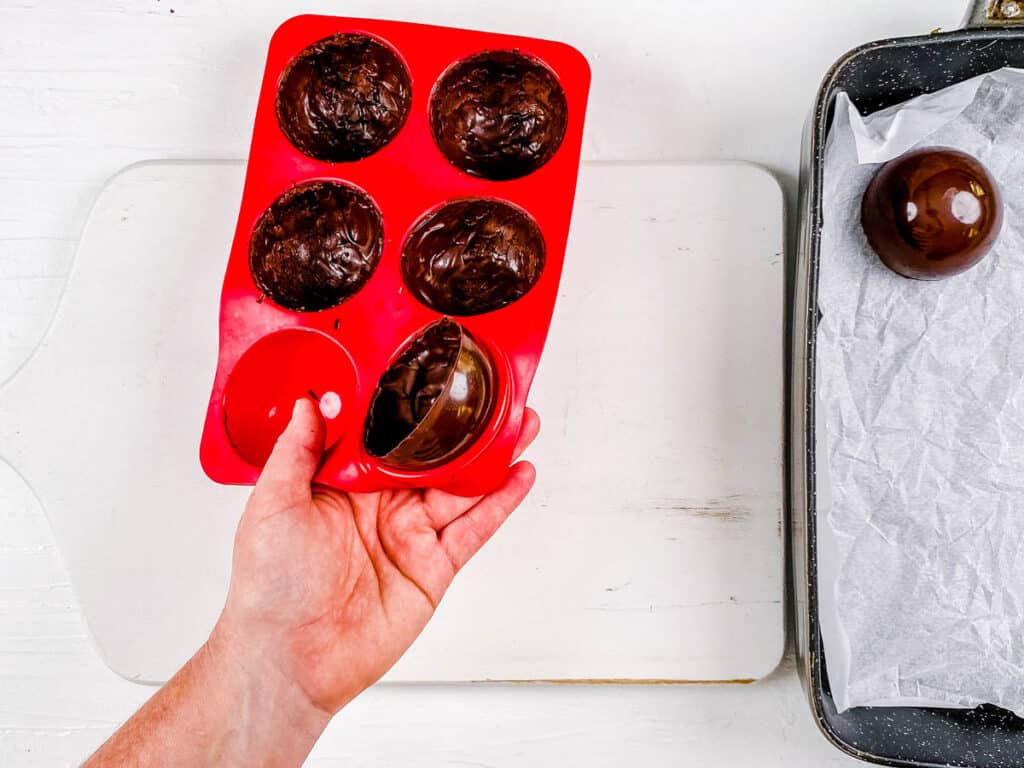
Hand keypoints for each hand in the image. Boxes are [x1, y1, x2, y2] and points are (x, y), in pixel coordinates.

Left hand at [212, 398, 539, 718]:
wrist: (289, 659)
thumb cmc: (269, 587)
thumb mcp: (272, 505)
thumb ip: (296, 450)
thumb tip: (311, 400)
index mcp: (342, 485)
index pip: (384, 434)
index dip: (409, 405)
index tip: (432, 372)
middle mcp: (380, 506)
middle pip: (432, 456)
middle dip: (463, 426)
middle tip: (492, 393)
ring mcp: (410, 536)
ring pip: (460, 486)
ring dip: (492, 456)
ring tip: (520, 423)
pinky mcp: (433, 567)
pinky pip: (472, 529)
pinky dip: (499, 503)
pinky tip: (519, 476)